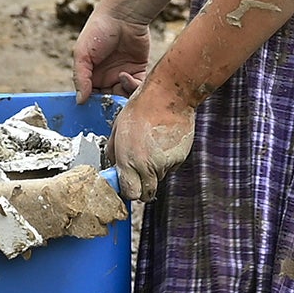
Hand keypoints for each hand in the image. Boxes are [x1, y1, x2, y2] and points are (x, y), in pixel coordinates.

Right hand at [73, 0, 154, 102]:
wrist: (123, 15)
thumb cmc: (98, 30)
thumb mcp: (82, 54)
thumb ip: (80, 78)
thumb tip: (79, 101)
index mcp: (90, 75)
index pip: (90, 97)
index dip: (92, 105)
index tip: (93, 109)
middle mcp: (106, 77)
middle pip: (108, 101)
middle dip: (109, 104)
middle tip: (109, 104)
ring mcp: (123, 75)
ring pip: (123, 97)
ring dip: (122, 97)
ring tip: (118, 85)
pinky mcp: (139, 71)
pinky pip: (137, 88)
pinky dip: (132, 87)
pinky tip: (125, 76)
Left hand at [107, 89, 194, 203]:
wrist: (168, 98)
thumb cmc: (140, 109)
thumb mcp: (117, 130)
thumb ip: (114, 152)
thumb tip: (114, 165)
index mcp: (128, 161)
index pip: (130, 193)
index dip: (129, 191)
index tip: (127, 185)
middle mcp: (147, 167)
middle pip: (146, 194)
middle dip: (142, 189)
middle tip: (139, 175)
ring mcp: (165, 164)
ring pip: (158, 178)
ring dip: (153, 171)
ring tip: (151, 148)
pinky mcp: (179, 159)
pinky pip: (170, 167)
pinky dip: (166, 160)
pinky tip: (162, 143)